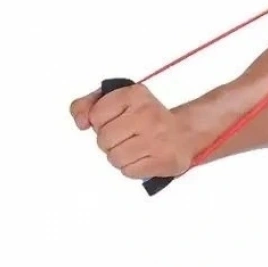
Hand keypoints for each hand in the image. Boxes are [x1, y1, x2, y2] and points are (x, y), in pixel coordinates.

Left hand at [70, 83, 194, 180]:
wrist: (187, 131)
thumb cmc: (147, 118)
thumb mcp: (118, 100)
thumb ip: (88, 105)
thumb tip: (80, 122)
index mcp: (136, 94)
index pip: (96, 115)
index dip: (101, 122)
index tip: (118, 119)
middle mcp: (149, 114)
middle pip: (104, 139)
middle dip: (111, 142)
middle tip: (128, 136)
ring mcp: (158, 138)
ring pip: (114, 158)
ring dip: (121, 157)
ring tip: (136, 148)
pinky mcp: (165, 160)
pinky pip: (129, 171)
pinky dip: (133, 168)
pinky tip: (145, 157)